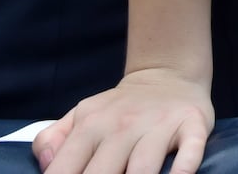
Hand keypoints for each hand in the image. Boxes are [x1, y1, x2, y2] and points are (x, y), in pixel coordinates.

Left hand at [33, 69, 213, 173]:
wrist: (168, 73)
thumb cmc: (119, 108)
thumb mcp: (81, 115)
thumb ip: (52, 140)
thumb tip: (46, 168)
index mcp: (90, 126)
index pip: (65, 169)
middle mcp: (122, 125)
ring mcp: (158, 125)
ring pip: (143, 168)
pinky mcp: (191, 124)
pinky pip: (189, 150)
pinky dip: (183, 168)